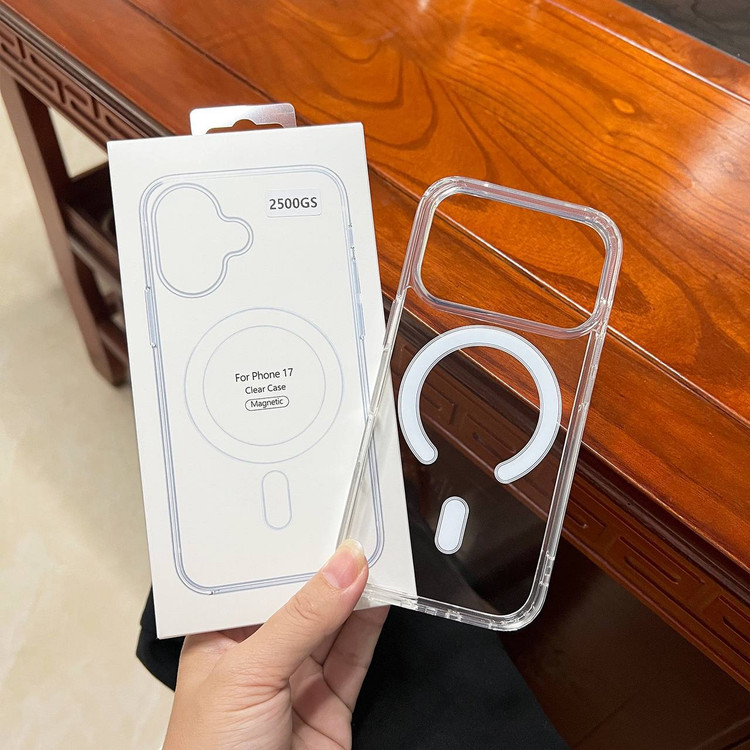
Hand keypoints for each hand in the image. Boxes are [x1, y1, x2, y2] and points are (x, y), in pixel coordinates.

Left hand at [163, 539, 386, 749]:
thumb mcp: (249, 674)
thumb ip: (302, 618)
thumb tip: (348, 561)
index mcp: (219, 638)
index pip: (253, 580)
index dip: (283, 546)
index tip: (314, 508)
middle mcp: (258, 653)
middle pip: (297, 598)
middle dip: (324, 565)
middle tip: (355, 520)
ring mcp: (296, 678)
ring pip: (331, 624)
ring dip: (354, 591)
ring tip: (377, 548)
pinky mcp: (331, 703)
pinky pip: (354, 656)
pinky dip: (371, 626)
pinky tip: (382, 595)